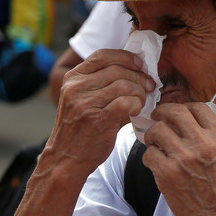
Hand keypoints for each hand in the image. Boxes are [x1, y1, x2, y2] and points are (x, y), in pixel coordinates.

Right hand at [48, 49, 153, 177]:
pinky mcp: (97, 119)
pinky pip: (126, 102)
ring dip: (140, 92)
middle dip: (139, 76)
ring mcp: (84, 103)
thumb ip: (103, 82)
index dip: (126, 57)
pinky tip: (135, 111)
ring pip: (124, 85)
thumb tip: (138, 69)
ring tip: (141, 101)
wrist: (66, 159)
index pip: (103, 55)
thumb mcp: (83, 99)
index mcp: (73, 78)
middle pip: (117, 69)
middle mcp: (76, 87)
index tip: (140, 64)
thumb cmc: (81, 129)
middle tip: (149, 85)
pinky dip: (136, 104)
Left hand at [142, 103, 215, 215]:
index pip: (197, 108)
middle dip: (162, 112)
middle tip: (156, 117)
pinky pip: (149, 153)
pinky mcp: (167, 172)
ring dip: (152, 135)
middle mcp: (203, 143)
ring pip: (157, 130)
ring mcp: (184, 157)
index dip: (184, 107)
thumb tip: (188, 118)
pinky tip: (155, 162)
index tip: (176, 113)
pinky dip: (150, 156)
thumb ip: (212, 134)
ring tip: (155, 143)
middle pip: (175, 112)